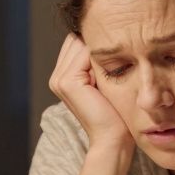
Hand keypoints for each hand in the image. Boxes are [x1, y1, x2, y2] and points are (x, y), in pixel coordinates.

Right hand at [49, 34, 132, 150]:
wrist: (112, 139)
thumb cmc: (115, 112)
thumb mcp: (105, 81)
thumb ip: (98, 60)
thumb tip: (109, 35)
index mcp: (62, 75)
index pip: (76, 41)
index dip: (96, 44)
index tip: (117, 54)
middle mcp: (56, 76)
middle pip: (77, 39)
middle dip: (98, 46)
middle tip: (117, 63)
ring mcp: (59, 79)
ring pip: (82, 44)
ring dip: (101, 52)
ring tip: (115, 72)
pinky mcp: (67, 82)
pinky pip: (86, 53)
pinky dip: (102, 59)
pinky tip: (112, 74)